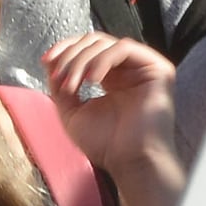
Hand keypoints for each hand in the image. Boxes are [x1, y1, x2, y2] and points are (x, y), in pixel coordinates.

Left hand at [44, 29, 185, 181]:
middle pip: (93, 42)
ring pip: (106, 43)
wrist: (130, 163)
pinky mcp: (158, 69)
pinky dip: (102, 60)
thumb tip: (50, 61)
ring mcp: (143, 68)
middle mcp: (127, 70)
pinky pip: (125, 48)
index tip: (47, 60)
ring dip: (82, 59)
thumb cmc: (107, 146)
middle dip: (70, 55)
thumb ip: (61, 86)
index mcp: (110, 78)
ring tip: (73, 84)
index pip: (86, 49)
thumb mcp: (72, 112)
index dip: (65, 49)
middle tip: (59, 76)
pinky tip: (92, 79)